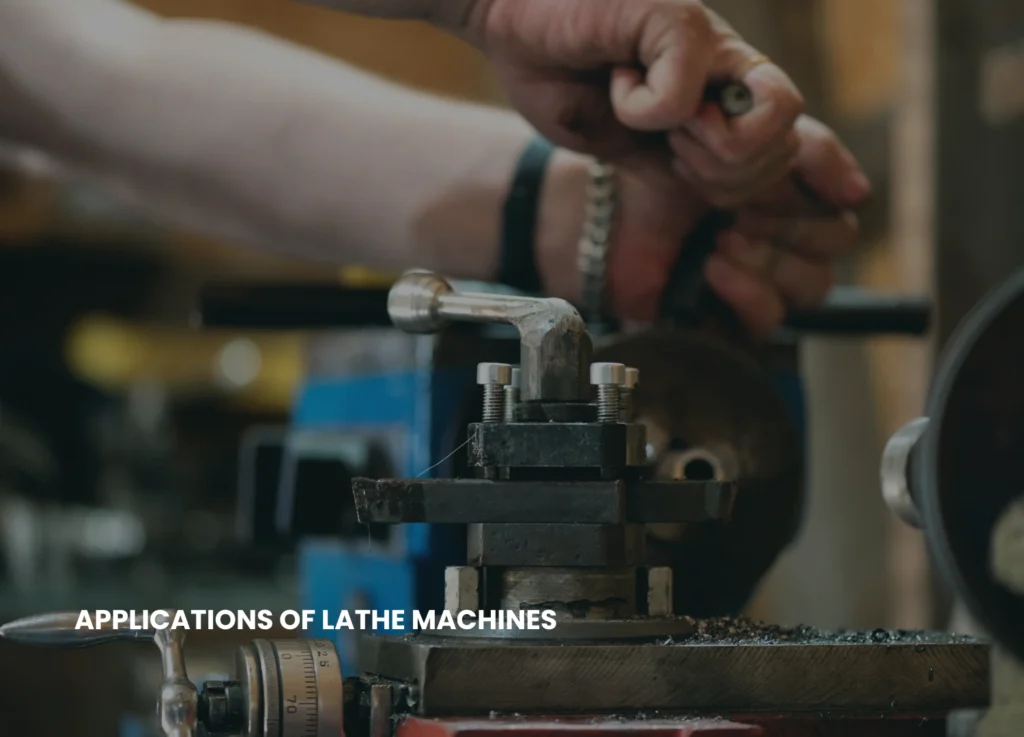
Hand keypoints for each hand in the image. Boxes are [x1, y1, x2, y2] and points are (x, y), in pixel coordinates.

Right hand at [465, 0, 804, 202]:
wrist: (513, 21)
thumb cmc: (566, 77)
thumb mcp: (633, 151)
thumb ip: (687, 176)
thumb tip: (736, 211)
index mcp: (729, 103)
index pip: (809, 145)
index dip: (830, 179)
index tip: (845, 200)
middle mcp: (735, 71)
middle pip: (783, 156)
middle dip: (719, 180)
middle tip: (668, 146)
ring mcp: (716, 43)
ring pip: (767, 130)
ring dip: (698, 149)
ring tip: (649, 115)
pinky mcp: (681, 19)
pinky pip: (682, 103)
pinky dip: (634, 107)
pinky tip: (617, 76)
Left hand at [595, 116, 870, 335]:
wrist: (598, 209)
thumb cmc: (659, 164)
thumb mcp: (733, 136)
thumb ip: (799, 148)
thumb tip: (859, 191)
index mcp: (789, 195)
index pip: (841, 205)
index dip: (819, 189)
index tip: (782, 173)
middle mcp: (782, 240)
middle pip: (832, 247)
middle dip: (792, 224)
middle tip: (741, 207)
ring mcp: (756, 281)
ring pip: (810, 287)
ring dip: (770, 260)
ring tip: (722, 237)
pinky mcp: (725, 317)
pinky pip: (767, 322)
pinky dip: (747, 294)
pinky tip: (713, 267)